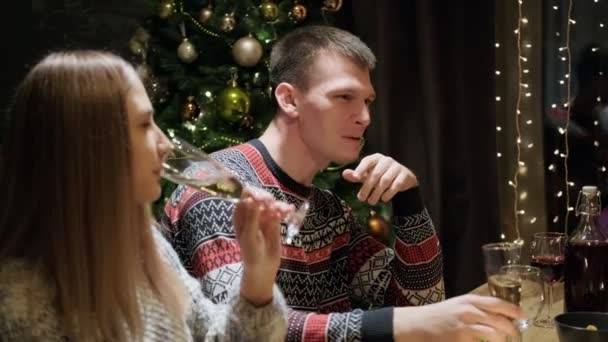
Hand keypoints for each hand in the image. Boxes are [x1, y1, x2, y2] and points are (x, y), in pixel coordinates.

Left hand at [233, 187, 293, 306]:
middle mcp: (252, 213)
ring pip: (271, 205)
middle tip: (271, 202)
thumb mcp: (249, 234)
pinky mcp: (275, 222)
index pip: (244, 199)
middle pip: (259, 199)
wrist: (263, 267)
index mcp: (240, 216)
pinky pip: (280, 213)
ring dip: (277, 204)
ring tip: (284, 209)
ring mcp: (264, 217)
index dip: (251, 195)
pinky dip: (284, 210)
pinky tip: (289, 210)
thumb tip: (252, 199)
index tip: (258, 197)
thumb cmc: (250, 251)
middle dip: (266, 198)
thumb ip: (251, 217)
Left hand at [342, 153, 417, 204]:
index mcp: (376, 158)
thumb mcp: (367, 175)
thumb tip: (344, 174)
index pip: (367, 161)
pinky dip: (389, 193)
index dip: (361, 169)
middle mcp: (386, 160)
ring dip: (377, 192)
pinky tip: (383, 199)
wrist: (402, 179)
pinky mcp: (404, 175)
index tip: (355, 178)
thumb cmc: (381, 176)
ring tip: (371, 202)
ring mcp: (397, 167)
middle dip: (367, 187)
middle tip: (361, 199)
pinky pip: (396, 185)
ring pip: (385, 180)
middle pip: (375, 174)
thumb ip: (356, 175)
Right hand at [393, 294, 524, 341]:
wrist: (414, 325)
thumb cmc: (435, 316)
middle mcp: (468, 312)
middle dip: (512, 330)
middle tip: (516, 335)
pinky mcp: (460, 341)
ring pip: (494, 335)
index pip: (497, 303)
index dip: (513, 310)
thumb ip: (473, 309)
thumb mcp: (455, 306)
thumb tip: (495, 316)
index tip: (522, 315)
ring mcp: (464, 327)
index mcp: (468, 300)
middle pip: (499, 321)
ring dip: (502, 341)